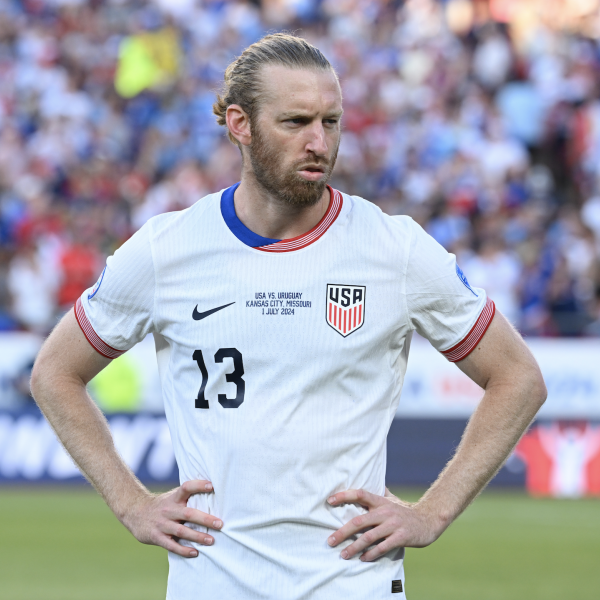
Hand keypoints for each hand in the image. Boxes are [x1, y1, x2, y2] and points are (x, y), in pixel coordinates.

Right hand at [122, 479, 221, 557]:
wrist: (134, 512)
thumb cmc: (162, 505)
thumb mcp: (172, 497)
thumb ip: (187, 498)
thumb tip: (212, 496)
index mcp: (174, 498)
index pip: (186, 487)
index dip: (198, 485)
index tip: (211, 485)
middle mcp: (169, 510)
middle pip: (188, 513)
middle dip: (205, 519)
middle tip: (220, 524)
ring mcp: (162, 524)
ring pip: (181, 531)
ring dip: (197, 536)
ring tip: (211, 540)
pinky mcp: (156, 537)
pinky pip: (171, 545)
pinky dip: (183, 550)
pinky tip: (195, 553)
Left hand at [326, 488, 442, 561]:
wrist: (428, 520)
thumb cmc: (405, 511)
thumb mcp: (392, 499)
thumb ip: (379, 493)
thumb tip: (369, 482)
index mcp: (381, 501)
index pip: (360, 494)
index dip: (344, 495)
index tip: (329, 500)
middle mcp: (385, 512)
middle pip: (359, 521)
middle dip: (342, 532)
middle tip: (330, 541)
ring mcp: (393, 525)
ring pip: (368, 537)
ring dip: (354, 547)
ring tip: (343, 554)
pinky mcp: (400, 538)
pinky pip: (382, 547)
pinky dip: (371, 554)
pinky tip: (362, 558)